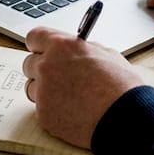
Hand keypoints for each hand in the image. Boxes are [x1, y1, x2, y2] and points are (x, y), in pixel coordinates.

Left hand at [22, 27, 143, 148]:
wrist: (125, 117)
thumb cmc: (120, 85)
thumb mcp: (106, 54)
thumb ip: (83, 50)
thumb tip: (76, 51)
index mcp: (61, 46)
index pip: (34, 37)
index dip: (39, 45)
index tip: (42, 50)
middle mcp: (47, 66)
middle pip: (29, 64)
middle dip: (41, 70)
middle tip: (58, 77)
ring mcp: (43, 92)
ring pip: (32, 88)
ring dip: (45, 91)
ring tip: (69, 98)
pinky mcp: (44, 114)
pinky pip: (42, 109)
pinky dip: (53, 111)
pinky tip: (73, 113)